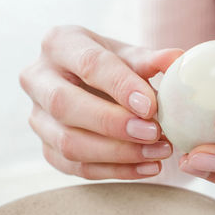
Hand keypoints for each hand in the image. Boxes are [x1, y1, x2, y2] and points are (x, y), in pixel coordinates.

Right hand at [19, 25, 182, 178]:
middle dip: (112, 123)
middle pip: (65, 105)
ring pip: (67, 143)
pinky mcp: (47, 148)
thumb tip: (176, 60)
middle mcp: (37, 79)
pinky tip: (148, 167)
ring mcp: (37, 117)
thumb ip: (150, 60)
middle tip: (153, 132)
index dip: (120, 86)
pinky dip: (116, 171)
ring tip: (158, 151)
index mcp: (59, 44)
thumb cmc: (113, 65)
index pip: (88, 64)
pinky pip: (77, 168)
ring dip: (118, 153)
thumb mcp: (129, 55)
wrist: (91, 85)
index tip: (151, 105)